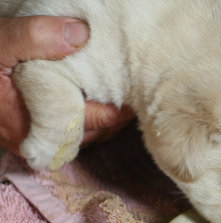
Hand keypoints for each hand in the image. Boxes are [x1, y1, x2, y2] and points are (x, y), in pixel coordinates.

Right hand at [0, 16, 133, 154]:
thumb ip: (33, 36)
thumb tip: (81, 33)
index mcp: (34, 124)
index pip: (95, 121)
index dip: (120, 106)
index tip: (136, 87)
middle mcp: (41, 141)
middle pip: (96, 132)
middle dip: (117, 113)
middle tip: (134, 88)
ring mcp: (41, 141)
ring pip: (89, 135)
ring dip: (107, 116)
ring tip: (122, 92)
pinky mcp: (40, 135)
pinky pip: (77, 131)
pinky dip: (93, 117)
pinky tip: (100, 98)